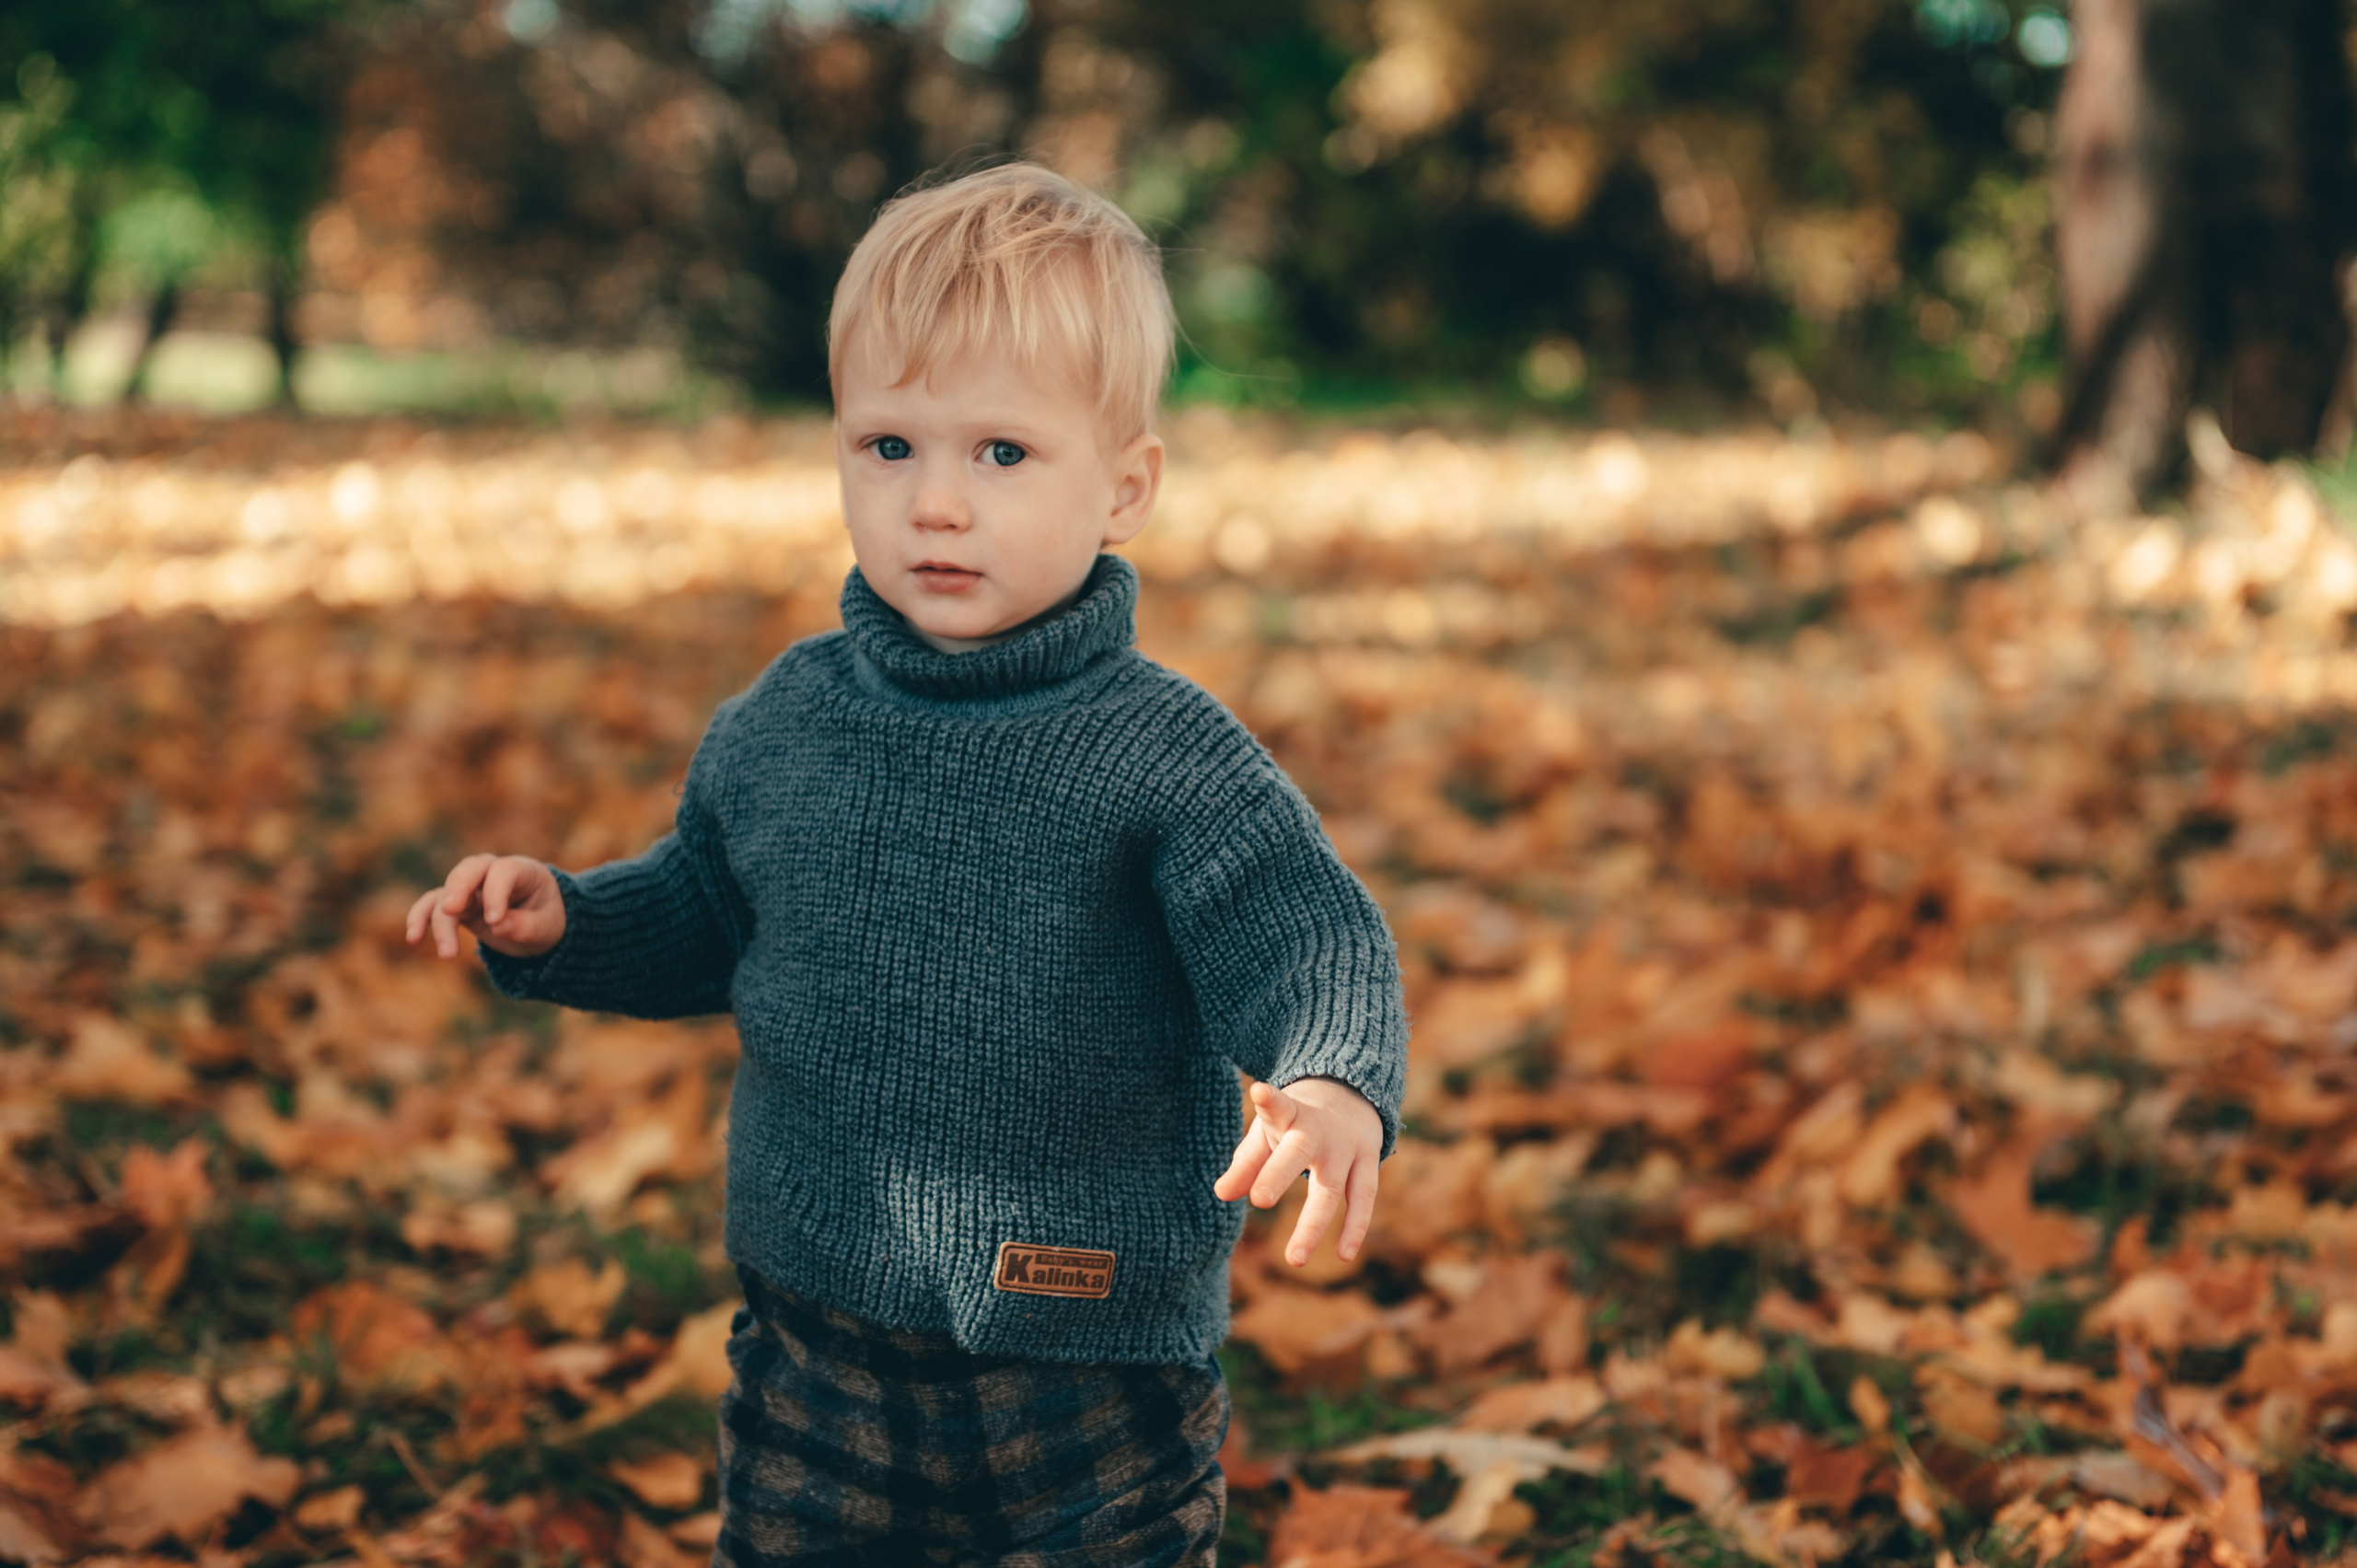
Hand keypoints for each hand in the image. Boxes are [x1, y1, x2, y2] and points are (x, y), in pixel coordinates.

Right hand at [404, 853, 566, 959]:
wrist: (538, 924)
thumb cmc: (546, 920)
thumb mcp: (547, 928)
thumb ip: (526, 926)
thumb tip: (497, 926)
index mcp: (524, 871)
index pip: (504, 871)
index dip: (496, 892)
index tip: (495, 921)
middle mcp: (493, 873)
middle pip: (469, 869)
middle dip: (458, 888)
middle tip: (451, 911)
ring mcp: (472, 888)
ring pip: (447, 893)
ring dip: (441, 921)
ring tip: (447, 955)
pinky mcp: (457, 905)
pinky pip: (433, 906)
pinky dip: (421, 918)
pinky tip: (414, 938)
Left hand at [1213, 1077, 1381, 1267]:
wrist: (1352, 1093)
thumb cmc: (1296, 1121)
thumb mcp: (1268, 1133)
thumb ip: (1246, 1164)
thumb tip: (1221, 1195)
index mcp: (1290, 1113)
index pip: (1278, 1106)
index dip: (1269, 1101)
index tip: (1259, 1092)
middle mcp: (1319, 1129)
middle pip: (1298, 1152)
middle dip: (1278, 1174)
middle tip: (1259, 1200)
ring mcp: (1347, 1147)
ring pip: (1330, 1188)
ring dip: (1312, 1224)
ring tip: (1294, 1259)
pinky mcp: (1368, 1162)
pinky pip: (1362, 1198)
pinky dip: (1354, 1227)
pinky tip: (1344, 1254)